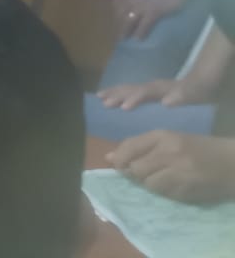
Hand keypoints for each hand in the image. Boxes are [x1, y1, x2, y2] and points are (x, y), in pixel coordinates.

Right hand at [97, 77, 205, 110]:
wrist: (200, 84)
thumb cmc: (194, 93)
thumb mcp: (191, 96)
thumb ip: (180, 98)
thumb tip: (166, 102)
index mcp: (159, 89)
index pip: (144, 93)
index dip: (133, 99)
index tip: (123, 108)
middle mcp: (150, 86)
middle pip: (130, 88)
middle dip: (116, 95)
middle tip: (102, 103)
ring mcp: (147, 87)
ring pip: (127, 88)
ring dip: (113, 92)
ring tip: (99, 97)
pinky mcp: (146, 92)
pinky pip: (129, 91)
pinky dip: (118, 92)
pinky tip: (111, 97)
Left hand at [110, 130, 234, 203]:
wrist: (231, 161)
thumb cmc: (197, 148)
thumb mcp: (168, 139)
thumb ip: (139, 147)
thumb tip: (109, 158)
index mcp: (162, 135)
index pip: (130, 146)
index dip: (119, 159)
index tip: (117, 165)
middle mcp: (169, 152)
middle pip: (136, 169)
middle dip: (136, 174)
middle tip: (147, 173)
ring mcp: (180, 172)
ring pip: (150, 184)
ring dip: (151, 185)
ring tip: (165, 179)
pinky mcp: (189, 189)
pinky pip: (166, 195)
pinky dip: (166, 193)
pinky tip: (177, 186)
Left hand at [112, 0, 190, 40]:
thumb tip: (123, 1)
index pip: (115, 3)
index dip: (115, 12)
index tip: (115, 19)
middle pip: (120, 14)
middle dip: (118, 24)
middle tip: (118, 32)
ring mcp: (140, 5)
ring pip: (129, 21)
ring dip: (126, 31)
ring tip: (125, 38)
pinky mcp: (153, 12)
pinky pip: (144, 25)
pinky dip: (140, 33)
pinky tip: (139, 39)